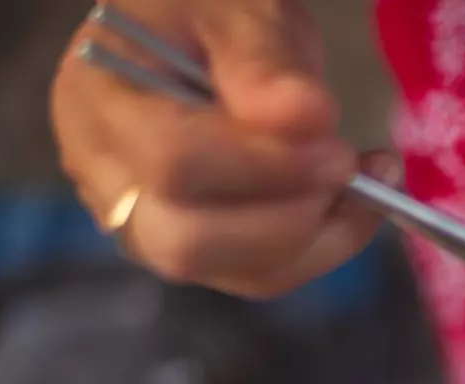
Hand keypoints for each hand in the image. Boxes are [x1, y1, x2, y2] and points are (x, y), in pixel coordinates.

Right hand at [50, 0, 391, 297]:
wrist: (200, 38)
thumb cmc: (204, 13)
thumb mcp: (232, 10)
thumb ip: (261, 61)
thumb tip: (306, 120)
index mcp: (99, 105)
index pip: (172, 164)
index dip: (261, 167)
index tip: (334, 143)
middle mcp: (110, 183)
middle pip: (188, 244)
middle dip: (286, 217)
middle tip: (344, 165)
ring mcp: (151, 229)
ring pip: (237, 274)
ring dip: (319, 236)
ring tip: (365, 177)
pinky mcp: (204, 255)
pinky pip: (265, 276)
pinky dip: (325, 246)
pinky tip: (357, 202)